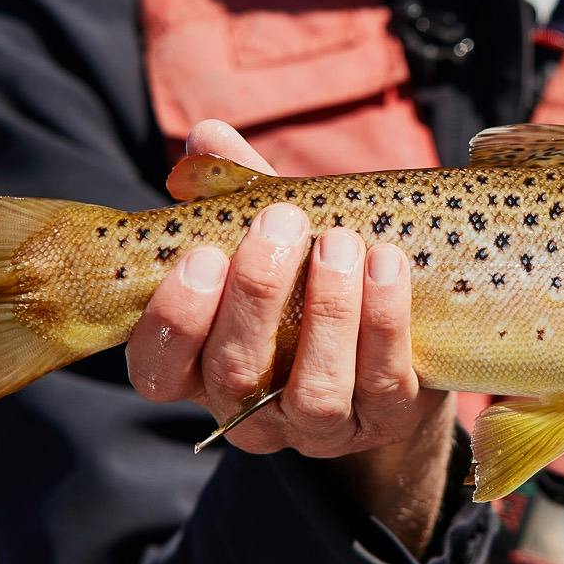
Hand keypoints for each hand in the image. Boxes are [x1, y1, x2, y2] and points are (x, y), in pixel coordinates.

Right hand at [126, 119, 454, 551]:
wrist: (405, 336)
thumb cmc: (312, 280)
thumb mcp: (273, 237)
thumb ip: (237, 192)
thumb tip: (206, 137)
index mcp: (201, 366)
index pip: (157, 370)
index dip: (174, 321)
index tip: (202, 255)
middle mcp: (251, 411)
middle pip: (234, 375)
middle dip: (256, 296)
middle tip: (281, 224)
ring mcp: (319, 427)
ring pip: (312, 393)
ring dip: (327, 313)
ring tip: (339, 243)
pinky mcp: (385, 423)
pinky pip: (383, 385)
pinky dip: (384, 322)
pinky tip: (386, 264)